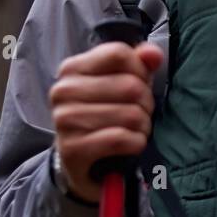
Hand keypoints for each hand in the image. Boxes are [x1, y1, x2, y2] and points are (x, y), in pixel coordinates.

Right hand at [49, 40, 163, 202]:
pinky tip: (131, 145)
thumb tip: (153, 54)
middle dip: (146, 103)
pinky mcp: (72, 149)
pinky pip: (121, 139)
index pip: (119, 54)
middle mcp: (63, 91)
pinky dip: (136, 143)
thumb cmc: (105, 115)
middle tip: (140, 113)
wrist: (82, 162)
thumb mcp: (122, 83)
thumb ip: (139, 63)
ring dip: (143, 126)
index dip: (140, 70)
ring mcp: (65, 120)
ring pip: (130, 114)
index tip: (140, 84)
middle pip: (130, 86)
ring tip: (135, 130)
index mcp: (72, 68)